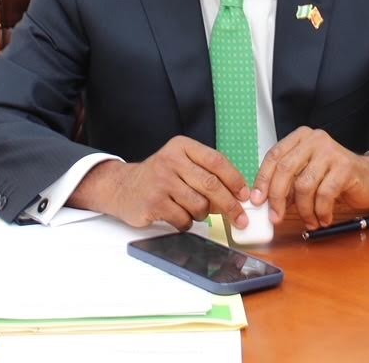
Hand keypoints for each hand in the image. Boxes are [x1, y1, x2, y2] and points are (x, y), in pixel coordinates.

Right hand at [70, 136, 249, 231]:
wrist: (123, 187)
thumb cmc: (159, 177)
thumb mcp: (181, 163)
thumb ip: (206, 172)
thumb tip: (238, 195)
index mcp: (182, 147)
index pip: (217, 161)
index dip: (235, 180)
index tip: (245, 195)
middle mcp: (171, 160)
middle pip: (211, 185)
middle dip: (230, 205)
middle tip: (240, 218)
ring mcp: (161, 181)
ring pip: (199, 205)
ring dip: (203, 214)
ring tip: (193, 210)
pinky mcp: (154, 203)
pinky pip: (184, 219)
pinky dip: (187, 223)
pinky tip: (178, 216)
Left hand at [251, 127, 368, 229]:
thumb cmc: (336, 178)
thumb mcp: (308, 175)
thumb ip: (288, 182)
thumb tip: (264, 202)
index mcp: (301, 138)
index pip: (274, 156)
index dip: (263, 180)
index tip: (257, 200)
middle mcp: (314, 140)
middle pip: (285, 169)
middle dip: (277, 198)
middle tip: (276, 218)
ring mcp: (330, 151)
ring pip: (303, 185)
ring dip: (303, 210)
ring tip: (309, 221)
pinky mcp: (345, 167)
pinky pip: (324, 194)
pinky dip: (320, 212)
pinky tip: (323, 219)